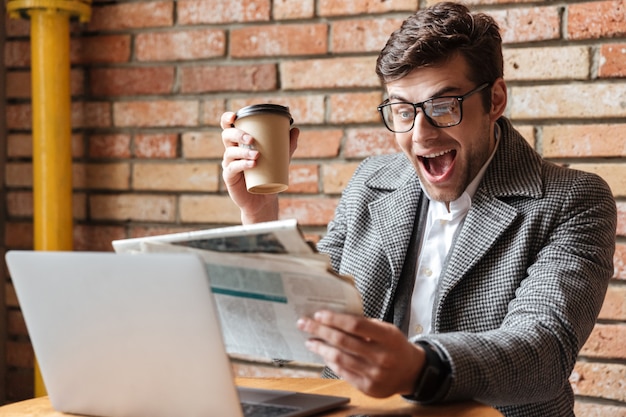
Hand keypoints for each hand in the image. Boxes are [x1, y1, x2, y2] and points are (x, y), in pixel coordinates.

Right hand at [220, 111, 298, 223]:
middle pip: (227, 136)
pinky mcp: (229, 178)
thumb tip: (296, 129)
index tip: (235, 116)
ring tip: (257, 155)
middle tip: (252, 139)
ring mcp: (229, 164)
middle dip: (238, 134)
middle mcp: (231, 151)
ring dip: (243, 151)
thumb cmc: (268, 174)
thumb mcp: (280, 158)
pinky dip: (242, 165)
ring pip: (230, 152)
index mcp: (239, 142)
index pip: (228, 127)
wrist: (264, 198)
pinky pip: (232, 168)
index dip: (228, 119)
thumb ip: (287, 144)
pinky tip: (252, 164)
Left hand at [297, 310, 424, 397]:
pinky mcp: (368, 388)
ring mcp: (375, 375)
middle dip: (320, 331)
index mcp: (388, 337)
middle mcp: (382, 357)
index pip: (356, 325)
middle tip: (305, 324)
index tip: (319, 314)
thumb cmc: (395, 346)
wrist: (412, 372)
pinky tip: (324, 354)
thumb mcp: (387, 329)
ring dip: (321, 348)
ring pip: (339, 359)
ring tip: (310, 341)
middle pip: (343, 341)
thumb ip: (365, 324)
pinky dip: (331, 362)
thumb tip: (334, 317)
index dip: (335, 319)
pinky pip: (343, 373)